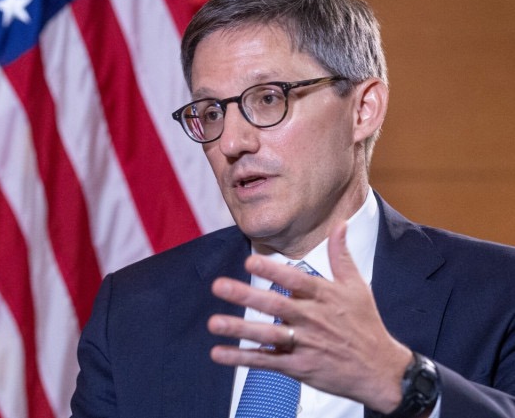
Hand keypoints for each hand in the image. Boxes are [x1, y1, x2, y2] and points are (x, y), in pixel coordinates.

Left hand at [207, 222, 412, 412]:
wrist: (381, 371)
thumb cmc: (366, 325)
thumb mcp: (357, 286)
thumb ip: (341, 255)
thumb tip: (340, 223)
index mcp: (324, 296)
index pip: (295, 280)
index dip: (273, 271)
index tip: (250, 262)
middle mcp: (313, 319)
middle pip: (276, 306)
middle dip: (246, 296)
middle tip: (218, 286)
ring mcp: (305, 344)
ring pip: (267, 335)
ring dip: (239, 329)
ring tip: (213, 322)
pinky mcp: (300, 367)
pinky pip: (267, 361)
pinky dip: (242, 358)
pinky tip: (219, 354)